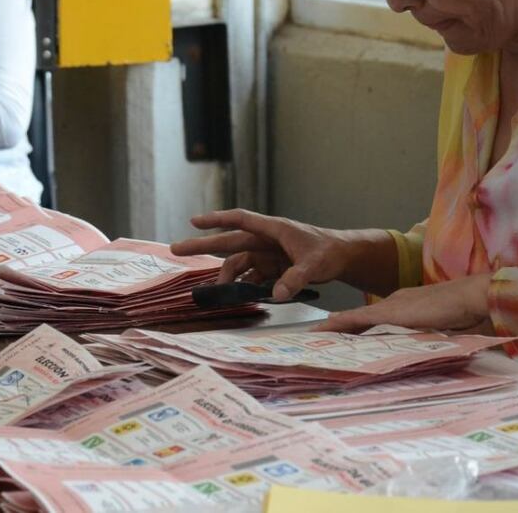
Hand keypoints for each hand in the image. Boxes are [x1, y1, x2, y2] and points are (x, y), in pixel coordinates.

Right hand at [171, 209, 351, 300]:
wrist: (342, 257)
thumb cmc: (329, 252)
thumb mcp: (314, 265)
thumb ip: (295, 278)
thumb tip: (278, 294)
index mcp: (273, 229)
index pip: (239, 220)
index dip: (216, 220)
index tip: (194, 221)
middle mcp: (264, 240)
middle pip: (228, 241)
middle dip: (202, 245)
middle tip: (175, 249)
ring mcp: (266, 255)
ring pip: (237, 264)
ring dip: (225, 278)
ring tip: (216, 293)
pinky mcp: (270, 268)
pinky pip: (249, 278)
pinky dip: (241, 287)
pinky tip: (237, 298)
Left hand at [315, 273, 492, 332]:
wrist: (471, 298)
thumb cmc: (466, 315)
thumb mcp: (444, 334)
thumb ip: (431, 341)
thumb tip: (431, 358)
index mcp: (406, 309)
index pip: (376, 322)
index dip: (358, 331)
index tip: (344, 339)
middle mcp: (393, 305)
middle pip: (360, 321)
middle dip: (340, 331)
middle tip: (319, 338)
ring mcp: (388, 307)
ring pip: (353, 320)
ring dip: (333, 329)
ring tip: (313, 336)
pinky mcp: (386, 312)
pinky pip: (354, 320)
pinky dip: (337, 325)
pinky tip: (322, 330)